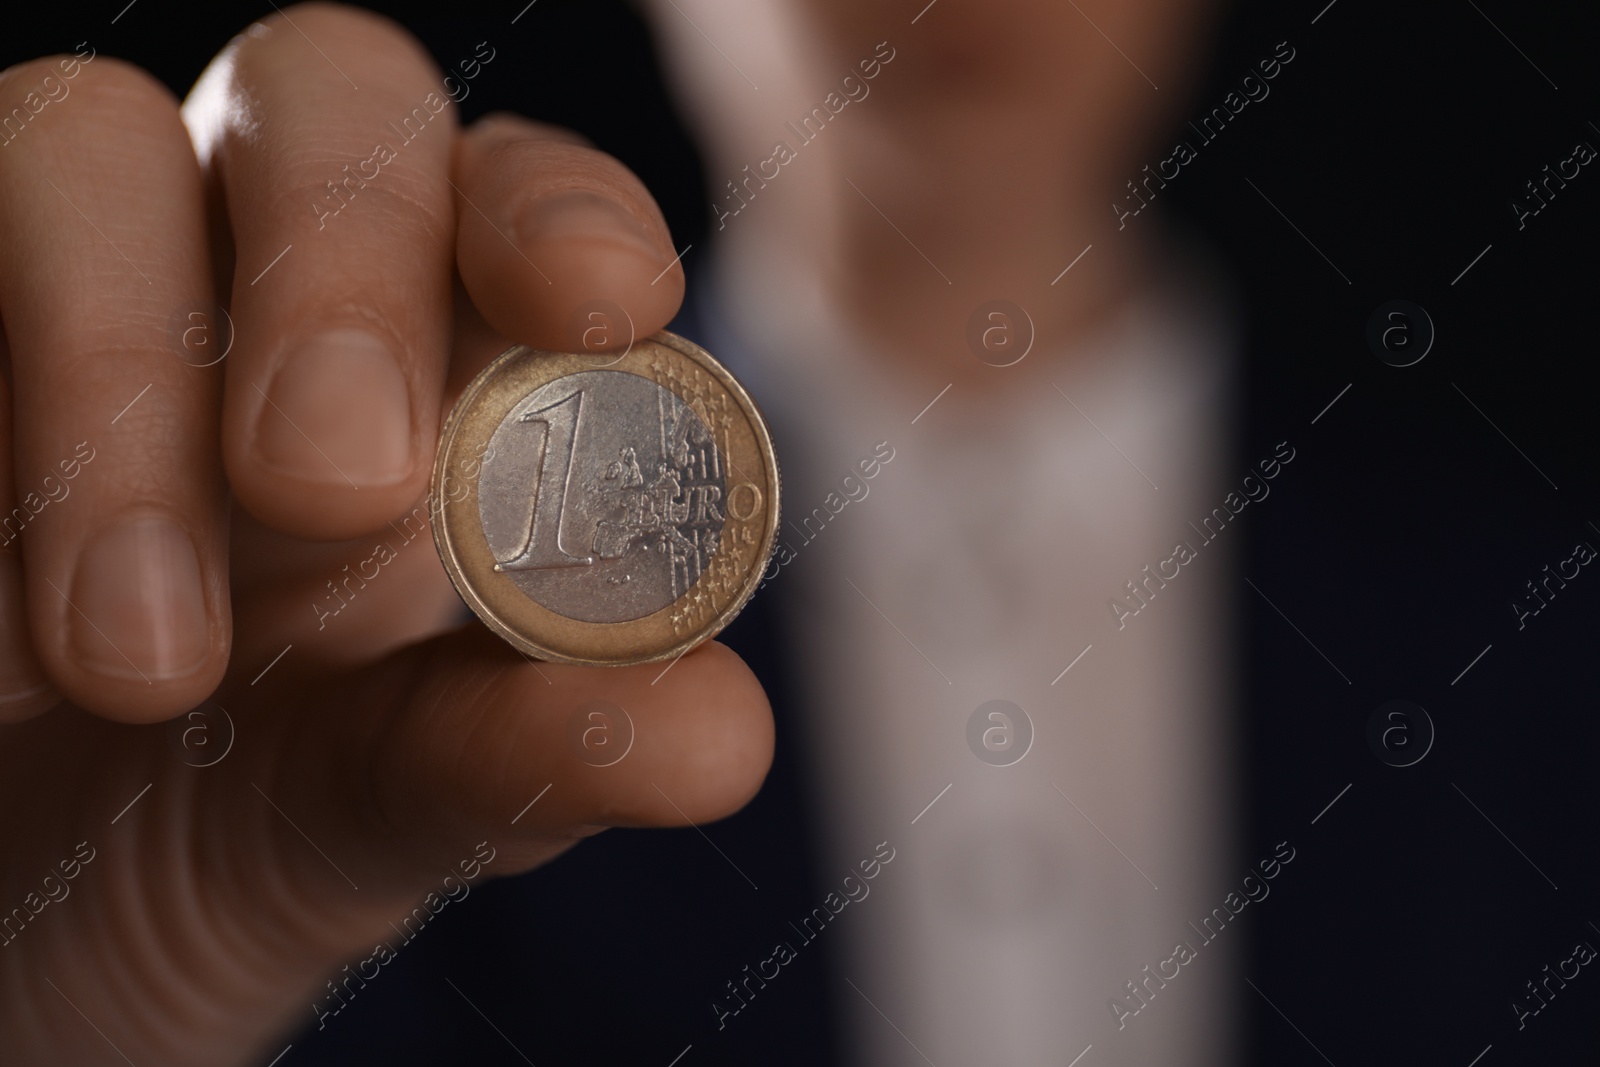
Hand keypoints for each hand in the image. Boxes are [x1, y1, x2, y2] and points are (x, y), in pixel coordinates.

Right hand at [0, 6, 771, 1062]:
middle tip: (329, 491)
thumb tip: (722, 737)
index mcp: (444, 342)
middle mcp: (263, 261)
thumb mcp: (403, 796)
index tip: (599, 308)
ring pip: (78, 143)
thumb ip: (542, 751)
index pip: (519, 189)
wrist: (21, 910)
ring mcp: (59, 278)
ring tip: (134, 670)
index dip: (560, 212)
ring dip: (112, 380)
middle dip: (340, 273)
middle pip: (321, 98)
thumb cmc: (251, 812)